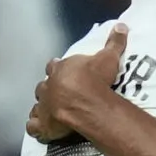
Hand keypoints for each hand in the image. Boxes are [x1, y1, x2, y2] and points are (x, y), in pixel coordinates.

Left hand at [28, 25, 128, 141]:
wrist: (87, 101)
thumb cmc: (96, 79)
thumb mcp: (108, 58)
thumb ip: (114, 43)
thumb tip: (122, 25)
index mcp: (60, 69)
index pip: (54, 66)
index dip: (58, 69)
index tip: (63, 72)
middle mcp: (48, 86)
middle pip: (44, 85)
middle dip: (50, 89)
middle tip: (59, 94)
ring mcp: (43, 105)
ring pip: (37, 105)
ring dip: (42, 107)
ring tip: (50, 112)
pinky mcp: (42, 123)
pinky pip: (33, 126)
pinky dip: (35, 127)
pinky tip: (39, 129)